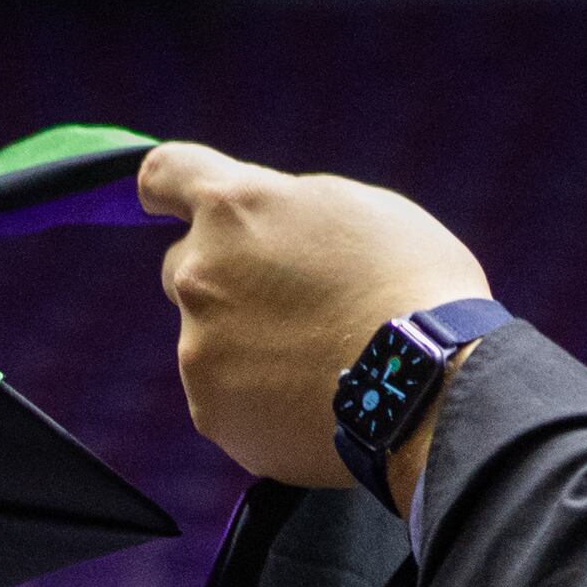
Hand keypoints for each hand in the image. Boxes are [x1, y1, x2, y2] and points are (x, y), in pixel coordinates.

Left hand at [135, 141, 491, 491]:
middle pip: (185, 267)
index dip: (162, 188)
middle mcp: (200, 273)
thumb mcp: (356, 209)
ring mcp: (199, 348)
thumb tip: (263, 225)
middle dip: (224, 278)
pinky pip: (224, 396)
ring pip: (207, 338)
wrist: (428, 386)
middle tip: (288, 302)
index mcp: (236, 208)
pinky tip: (308, 398)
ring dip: (245, 342)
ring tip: (316, 359)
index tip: (157, 200)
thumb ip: (288, 210)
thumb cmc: (414, 285)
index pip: (165, 175)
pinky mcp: (211, 412)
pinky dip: (257, 396)